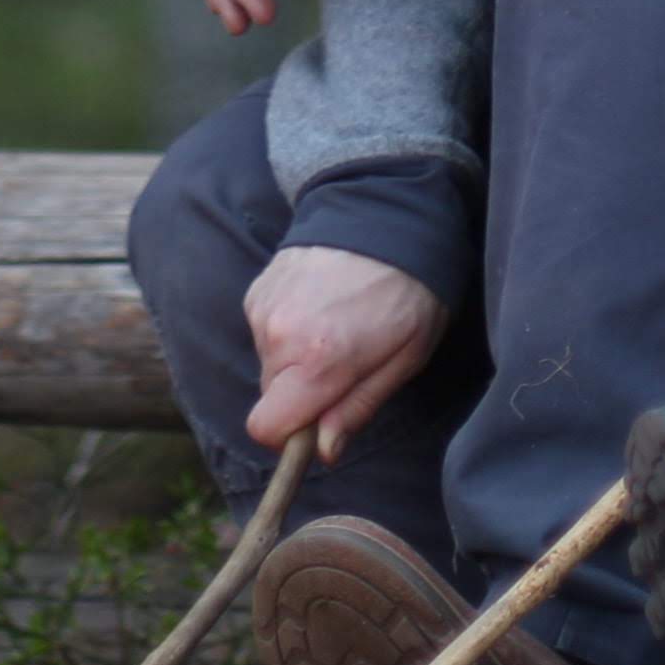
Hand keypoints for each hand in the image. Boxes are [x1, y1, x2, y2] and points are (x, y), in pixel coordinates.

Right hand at [241, 244, 443, 457]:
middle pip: (270, 397)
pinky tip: (320, 304)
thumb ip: (356, 408)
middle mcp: (278, 334)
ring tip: (336, 325)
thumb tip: (324, 450)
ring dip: (295, 358)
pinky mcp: (257, 289)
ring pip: (269, 363)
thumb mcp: (403, 359)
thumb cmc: (408, 292)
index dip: (290, 436)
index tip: (318, 422)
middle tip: (344, 362)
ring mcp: (263, 308)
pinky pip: (265, 331)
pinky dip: (287, 328)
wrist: (386, 215)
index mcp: (316, 359)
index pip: (265, 428)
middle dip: (302, 393)